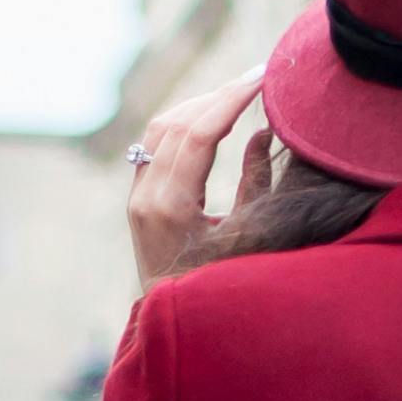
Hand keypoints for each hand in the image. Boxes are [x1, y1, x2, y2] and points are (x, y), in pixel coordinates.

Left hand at [125, 68, 271, 286]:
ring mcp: (137, 197)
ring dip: (199, 105)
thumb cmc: (224, 287)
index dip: (232, 99)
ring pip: (161, 129)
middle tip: (257, 77)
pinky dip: (184, 123)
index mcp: (170, 208)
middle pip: (177, 124)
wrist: (178, 324)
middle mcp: (145, 197)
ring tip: (239, 93)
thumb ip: (257, 183)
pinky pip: (155, 144)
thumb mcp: (250, 238)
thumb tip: (264, 133)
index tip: (263, 78)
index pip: (198, 134)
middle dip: (218, 95)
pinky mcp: (138, 198)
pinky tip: (213, 118)